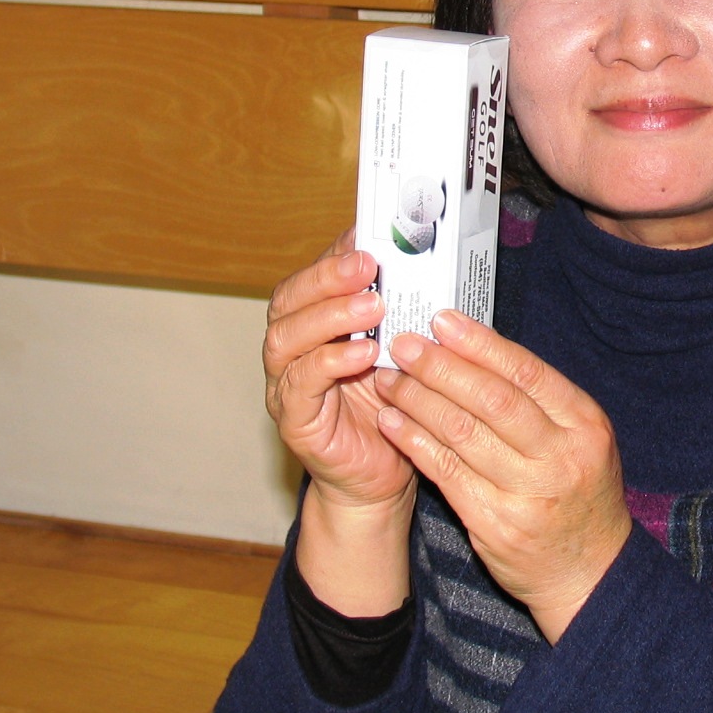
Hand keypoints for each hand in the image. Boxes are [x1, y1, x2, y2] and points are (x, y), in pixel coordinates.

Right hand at [263, 232, 414, 614]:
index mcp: (314, 321)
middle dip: (328, 277)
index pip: (313, 275)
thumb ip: (402, 308)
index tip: (368, 235)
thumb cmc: (395, 405)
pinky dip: (328, 364)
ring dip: (329, 317)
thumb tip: (426, 258)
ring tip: (370, 307)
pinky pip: (300, 385)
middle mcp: (291, 347)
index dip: (335, 252)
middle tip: (368, 265)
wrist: (383, 477)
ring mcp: (286, 383)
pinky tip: (361, 355)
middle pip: (289, 299)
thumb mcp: (402, 346)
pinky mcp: (294, 419)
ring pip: (286, 337)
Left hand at [372, 311, 632, 643]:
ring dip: (419, 401)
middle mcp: (560, 457)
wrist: (589, 573)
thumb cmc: (579, 493)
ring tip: (389, 379)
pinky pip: (447, 474)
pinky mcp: (496, 525)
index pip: (527, 373)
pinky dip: (416, 443)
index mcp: (585, 425)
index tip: (442, 320)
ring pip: (463, 435)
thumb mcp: (581, 440)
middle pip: (493, 400)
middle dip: (442, 367)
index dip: (480, 344)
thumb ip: (539, 401)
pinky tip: (393, 423)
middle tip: (404, 344)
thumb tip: (477, 348)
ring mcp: (528, 494)